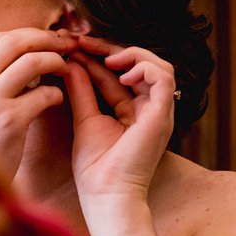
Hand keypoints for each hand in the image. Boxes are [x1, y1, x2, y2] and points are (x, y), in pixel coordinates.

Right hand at [0, 28, 78, 176]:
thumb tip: (26, 43)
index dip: (29, 35)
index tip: (48, 40)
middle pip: (15, 42)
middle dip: (46, 39)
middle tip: (67, 46)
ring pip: (32, 62)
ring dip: (55, 62)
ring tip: (66, 70)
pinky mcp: (8, 121)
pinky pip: (43, 94)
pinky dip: (56, 94)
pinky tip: (57, 100)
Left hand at [63, 37, 176, 201]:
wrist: (106, 195)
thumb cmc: (95, 168)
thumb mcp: (84, 119)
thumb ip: (81, 90)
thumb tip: (71, 63)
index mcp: (133, 111)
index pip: (120, 73)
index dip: (99, 56)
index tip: (73, 46)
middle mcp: (150, 110)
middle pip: (140, 65)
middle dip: (111, 48)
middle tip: (82, 40)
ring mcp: (159, 112)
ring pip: (158, 66)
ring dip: (130, 54)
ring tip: (104, 59)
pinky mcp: (162, 116)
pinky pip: (164, 78)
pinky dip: (143, 68)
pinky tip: (119, 75)